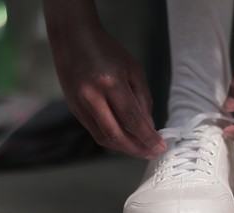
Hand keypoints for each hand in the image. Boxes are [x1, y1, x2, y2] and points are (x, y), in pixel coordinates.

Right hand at [47, 20, 165, 158]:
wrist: (73, 37)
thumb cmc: (107, 51)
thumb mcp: (133, 70)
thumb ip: (143, 99)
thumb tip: (149, 127)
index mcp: (110, 83)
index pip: (132, 120)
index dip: (148, 137)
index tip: (161, 147)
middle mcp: (92, 96)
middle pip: (116, 135)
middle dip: (137, 149)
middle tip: (152, 153)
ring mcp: (79, 104)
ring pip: (104, 138)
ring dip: (124, 148)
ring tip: (141, 150)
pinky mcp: (74, 108)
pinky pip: (95, 131)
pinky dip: (111, 140)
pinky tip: (125, 141)